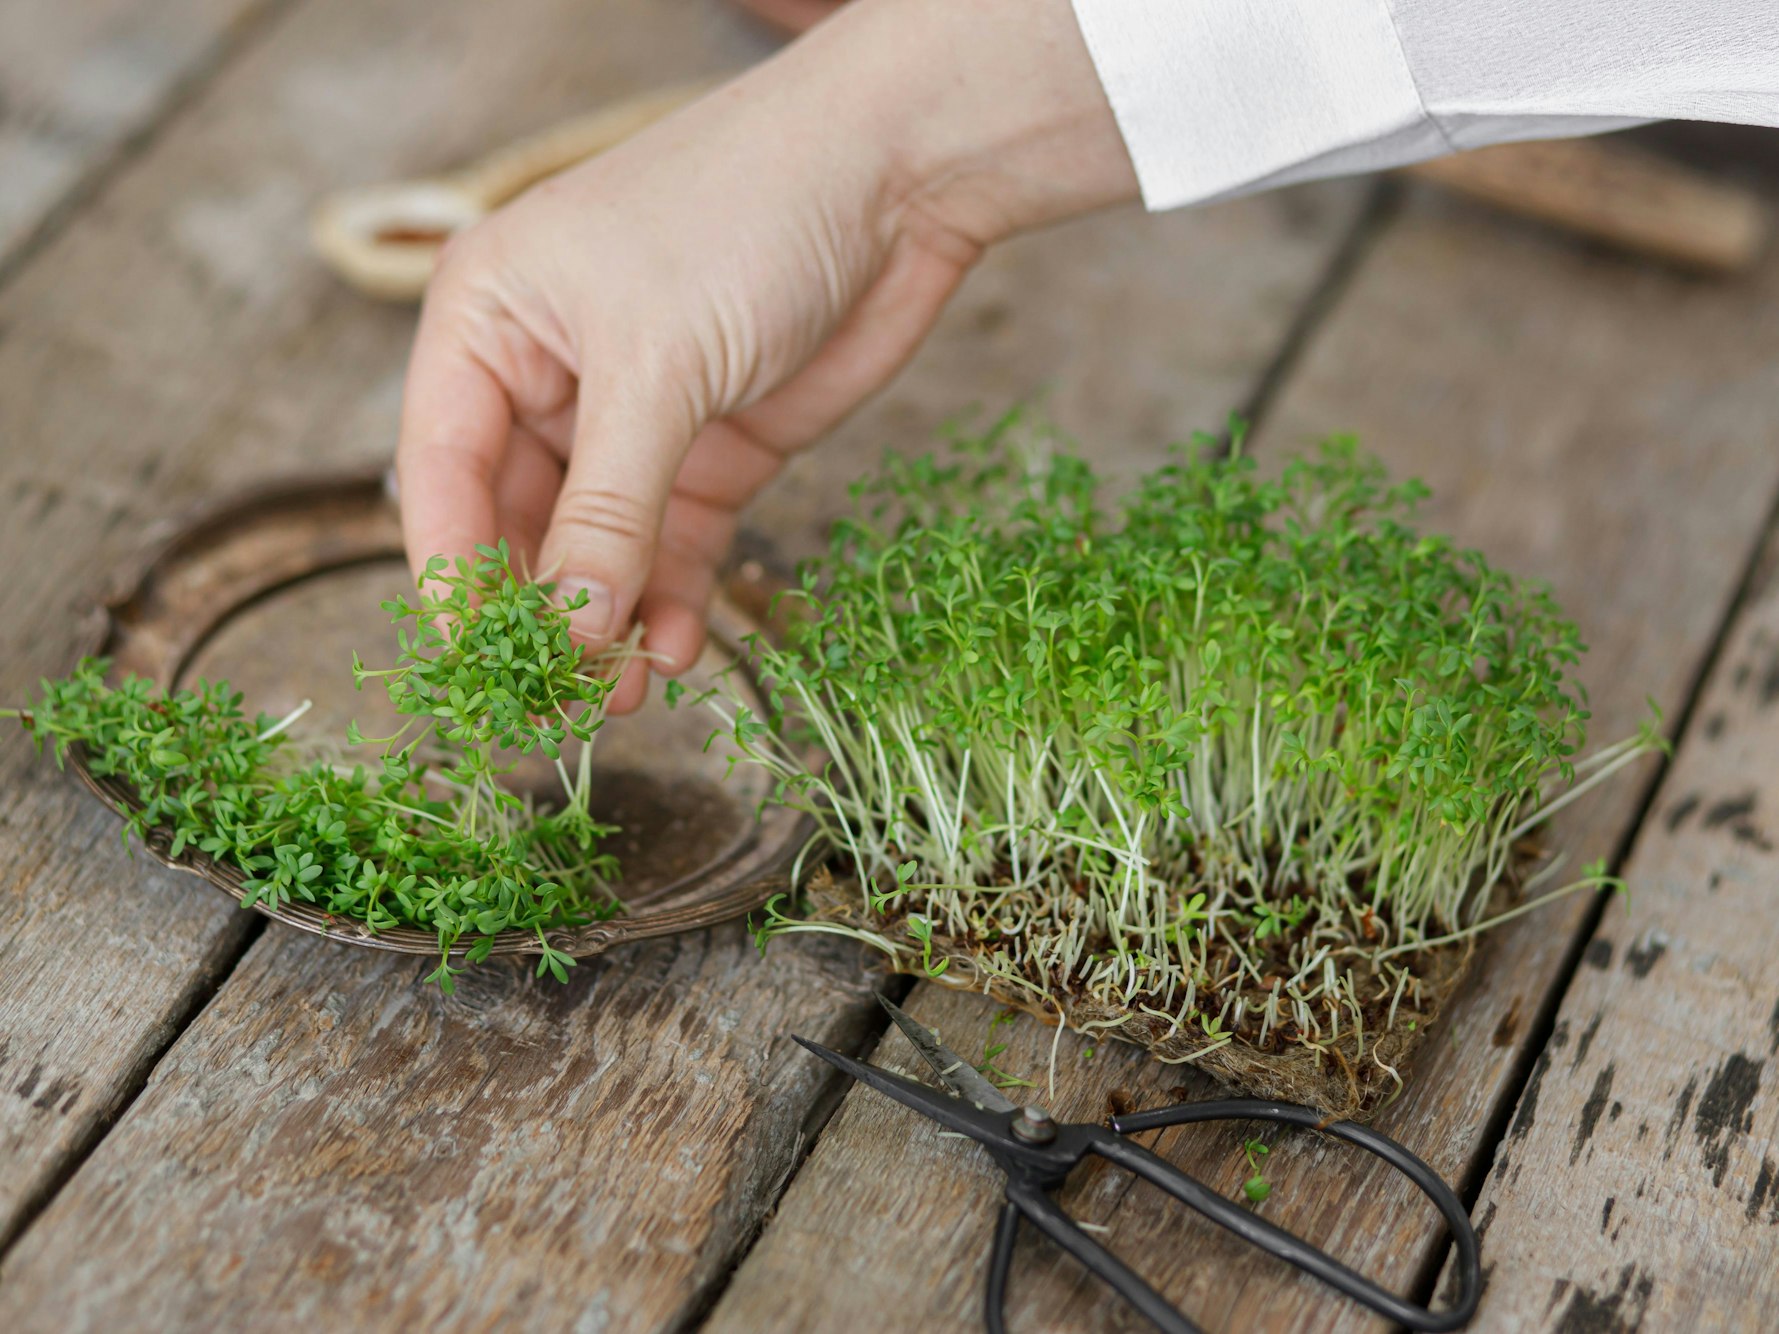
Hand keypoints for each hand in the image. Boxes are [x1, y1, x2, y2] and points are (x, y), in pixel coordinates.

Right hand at [395, 0, 1136, 711]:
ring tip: (626, 693)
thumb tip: (566, 632)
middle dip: (543, 614)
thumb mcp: (658, 368)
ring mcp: (634, 414)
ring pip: (597, 548)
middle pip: (518, 524)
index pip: (442, 472)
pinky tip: (679, 647)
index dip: (455, 578)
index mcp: (488, 321)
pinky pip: (671, 544)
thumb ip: (607, 510)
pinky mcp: (712, 445)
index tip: (478, 669)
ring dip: (608, 622)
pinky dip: (672, 599)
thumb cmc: (746, 217)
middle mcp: (547, 370)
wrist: (897, 174)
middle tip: (563, 701)